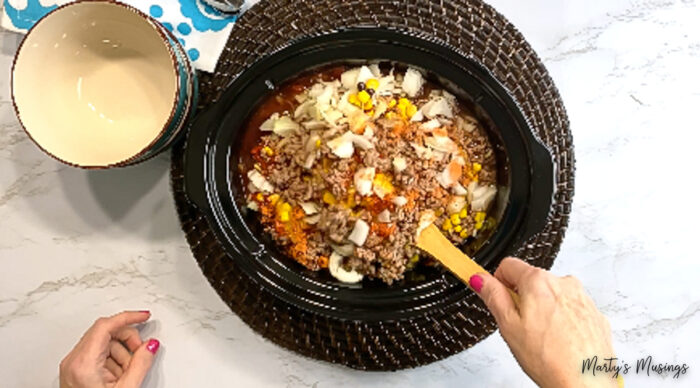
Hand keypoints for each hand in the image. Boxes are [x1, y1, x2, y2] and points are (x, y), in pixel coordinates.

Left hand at [60, 311, 159, 387]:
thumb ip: (141, 363)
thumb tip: (151, 345)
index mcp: (83, 362)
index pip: (106, 325)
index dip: (129, 317)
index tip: (145, 316)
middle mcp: (73, 361)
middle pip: (105, 333)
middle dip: (128, 340)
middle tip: (141, 352)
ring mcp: (72, 368)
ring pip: (103, 344)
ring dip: (122, 353)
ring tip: (128, 373)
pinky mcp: (75, 374)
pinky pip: (98, 356)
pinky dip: (113, 361)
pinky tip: (120, 377)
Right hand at [470, 258, 616, 387]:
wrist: (586, 383)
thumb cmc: (550, 359)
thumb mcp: (508, 326)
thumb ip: (493, 296)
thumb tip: (480, 279)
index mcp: (538, 281)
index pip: (508, 265)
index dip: (498, 282)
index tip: (497, 296)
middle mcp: (564, 283)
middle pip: (532, 280)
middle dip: (522, 298)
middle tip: (520, 326)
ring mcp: (582, 298)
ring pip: (552, 296)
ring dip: (544, 310)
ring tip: (542, 339)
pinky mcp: (594, 315)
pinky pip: (571, 310)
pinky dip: (563, 321)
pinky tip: (559, 342)